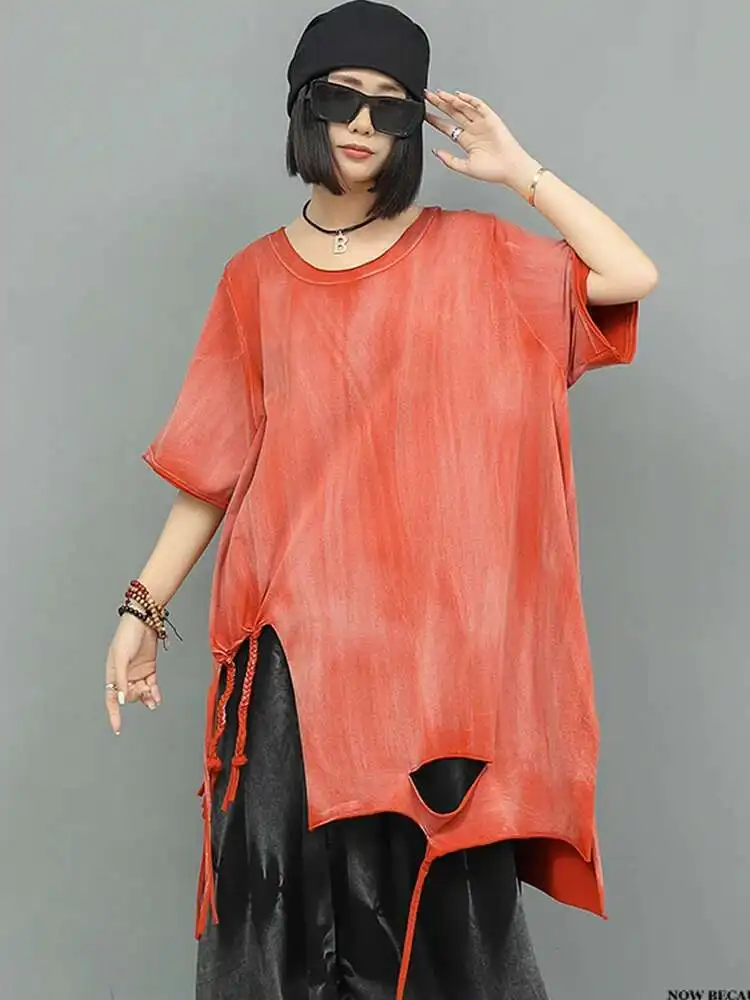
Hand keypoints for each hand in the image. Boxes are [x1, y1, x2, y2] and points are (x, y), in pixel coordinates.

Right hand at [105, 613, 160, 733]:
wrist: (144, 620)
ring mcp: (137, 673)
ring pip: (141, 693)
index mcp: (112, 674)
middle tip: (143, 691)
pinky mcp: (149, 668)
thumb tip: (120, 699)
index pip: (111, 698)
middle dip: (136, 697)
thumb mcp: (121, 658)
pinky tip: (157, 698)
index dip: (114, 714)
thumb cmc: (126, 636)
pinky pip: (151, 685)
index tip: (117, 727)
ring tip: (153, 700)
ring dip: (146, 698)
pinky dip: (154, 693)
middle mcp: (124, 676)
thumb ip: (121, 680)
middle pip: (128, 696)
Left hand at [424, 88, 539, 194]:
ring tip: (439, 95)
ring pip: (463, 107)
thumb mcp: (465, 167)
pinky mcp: (491, 118)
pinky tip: (459, 96)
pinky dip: (469, 100)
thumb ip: (449, 160)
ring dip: (451, 100)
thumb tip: (435, 152)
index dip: (436, 120)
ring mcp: (481, 123)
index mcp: (466, 141)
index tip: (425, 115)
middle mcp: (473, 130)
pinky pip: (479, 106)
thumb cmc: (493, 171)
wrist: (510, 169)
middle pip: (453, 113)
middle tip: (428, 96)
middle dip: (440, 105)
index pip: (447, 127)